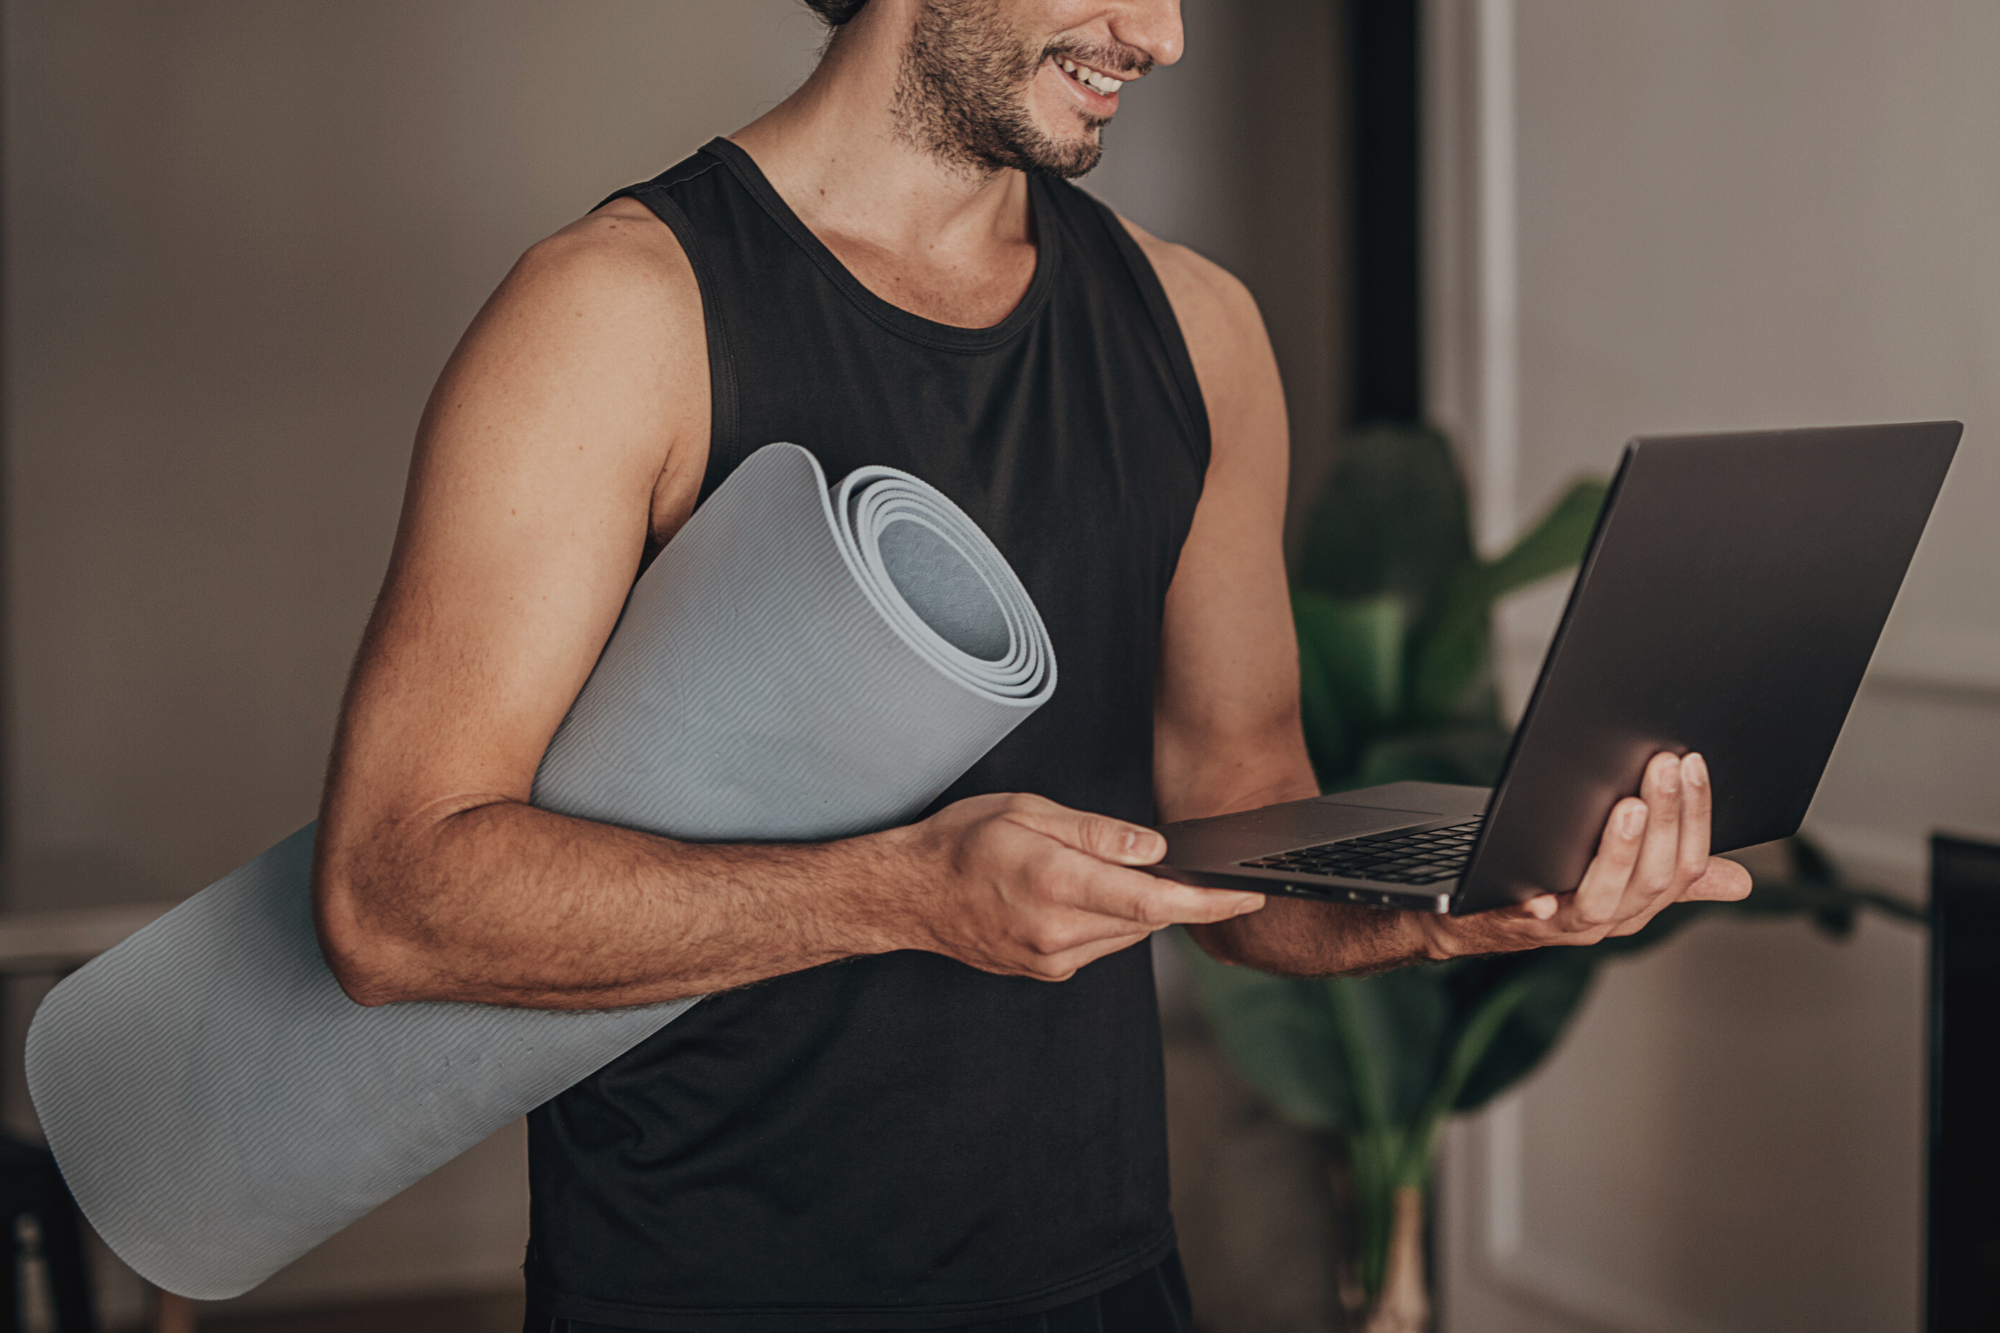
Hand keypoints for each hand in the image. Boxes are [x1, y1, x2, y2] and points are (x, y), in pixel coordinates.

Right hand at [876, 792, 1264, 980]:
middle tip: (1165, 861)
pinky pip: (1099, 943)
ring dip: (1135, 905)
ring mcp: (1052, 959)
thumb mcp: (1027, 812)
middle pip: (1147, 920)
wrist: (908, 895)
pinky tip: (1079, 892)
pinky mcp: (1046, 970)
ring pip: (1126, 933)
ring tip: (1099, 869)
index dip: (1209, 902)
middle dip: (1171, 893)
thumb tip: (1154, 850)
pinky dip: (1107, 918)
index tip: (1249, 895)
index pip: (1154, 903)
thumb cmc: (960, 842)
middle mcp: (1058, 932)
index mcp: (1056, 885)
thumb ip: (1096, 833)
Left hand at [1415, 751, 1751, 959]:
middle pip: (1655, 877)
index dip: (1696, 814)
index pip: (1688, 863)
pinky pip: (1533, 917)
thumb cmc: (1555, 880)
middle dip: (1666, 819)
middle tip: (1663, 765)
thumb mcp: (1622, 874)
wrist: (1477, 914)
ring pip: (1606, 898)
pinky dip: (1541, 904)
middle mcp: (1614, 917)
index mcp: (1644, 899)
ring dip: (1621, 852)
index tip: (1693, 763)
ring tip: (1627, 807)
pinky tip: (1544, 890)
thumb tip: (1740, 882)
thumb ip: (1672, 870)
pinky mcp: (1518, 923)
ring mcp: (1567, 924)